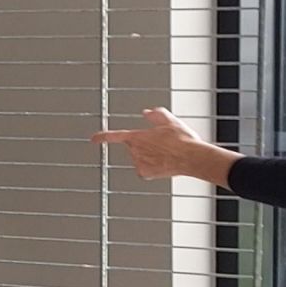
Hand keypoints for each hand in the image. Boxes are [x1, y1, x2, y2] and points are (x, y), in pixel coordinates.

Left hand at [93, 108, 237, 185]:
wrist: (191, 157)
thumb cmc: (182, 140)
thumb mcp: (170, 121)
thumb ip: (156, 114)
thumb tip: (147, 112)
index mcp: (137, 136)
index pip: (115, 135)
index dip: (103, 136)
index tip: (93, 139)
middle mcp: (135, 150)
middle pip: (133, 146)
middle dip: (143, 144)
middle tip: (162, 144)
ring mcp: (139, 163)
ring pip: (140, 158)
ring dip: (149, 155)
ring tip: (166, 153)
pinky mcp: (145, 173)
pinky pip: (144, 169)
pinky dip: (151, 167)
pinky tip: (163, 163)